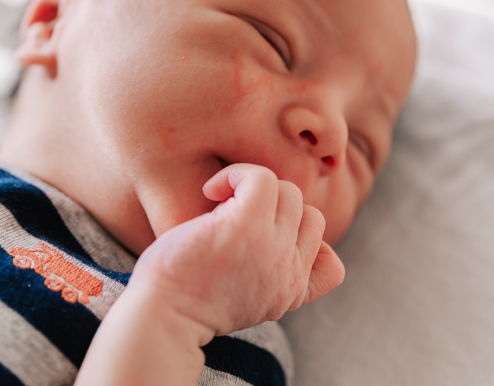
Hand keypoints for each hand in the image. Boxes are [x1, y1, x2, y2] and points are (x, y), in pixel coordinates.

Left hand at [131, 163, 345, 337]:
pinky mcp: (246, 225)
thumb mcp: (245, 303)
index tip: (263, 241)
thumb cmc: (186, 304)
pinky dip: (236, 174)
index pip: (331, 265)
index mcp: (291, 293)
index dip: (303, 243)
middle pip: (310, 216)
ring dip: (253, 189)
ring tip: (218, 202)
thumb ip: (272, 279)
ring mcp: (272, 247)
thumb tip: (278, 238)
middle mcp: (290, 271)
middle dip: (275, 209)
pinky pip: (261, 177)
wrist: (162, 320)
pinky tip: (210, 191)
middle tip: (232, 217)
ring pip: (289, 192)